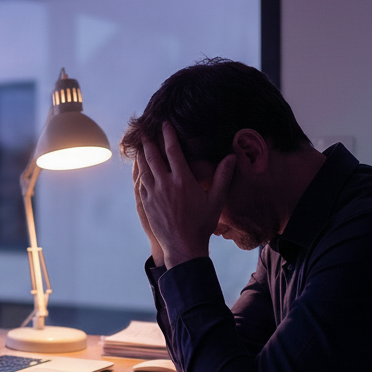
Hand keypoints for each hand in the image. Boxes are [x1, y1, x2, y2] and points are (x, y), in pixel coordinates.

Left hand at [134, 123, 234, 267]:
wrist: (183, 246)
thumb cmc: (202, 224)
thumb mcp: (216, 200)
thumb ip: (222, 177)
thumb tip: (232, 157)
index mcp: (183, 180)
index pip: (173, 150)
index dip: (168, 135)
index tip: (164, 124)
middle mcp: (165, 184)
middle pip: (153, 156)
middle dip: (149, 141)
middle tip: (144, 129)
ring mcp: (153, 193)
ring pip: (143, 168)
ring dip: (141, 154)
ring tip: (140, 145)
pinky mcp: (145, 203)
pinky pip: (140, 182)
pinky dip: (139, 171)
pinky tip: (139, 168)